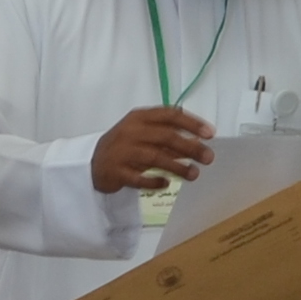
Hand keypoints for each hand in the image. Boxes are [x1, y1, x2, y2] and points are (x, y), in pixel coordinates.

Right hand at [88, 106, 214, 192]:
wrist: (90, 162)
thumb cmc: (123, 146)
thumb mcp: (143, 134)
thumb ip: (166, 135)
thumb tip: (198, 142)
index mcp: (139, 117)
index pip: (170, 115)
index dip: (191, 123)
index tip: (210, 134)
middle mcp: (131, 131)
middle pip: (166, 136)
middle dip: (190, 147)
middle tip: (208, 157)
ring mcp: (122, 152)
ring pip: (155, 156)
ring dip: (177, 166)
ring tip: (194, 174)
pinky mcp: (116, 172)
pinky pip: (138, 178)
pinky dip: (154, 181)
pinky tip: (166, 183)